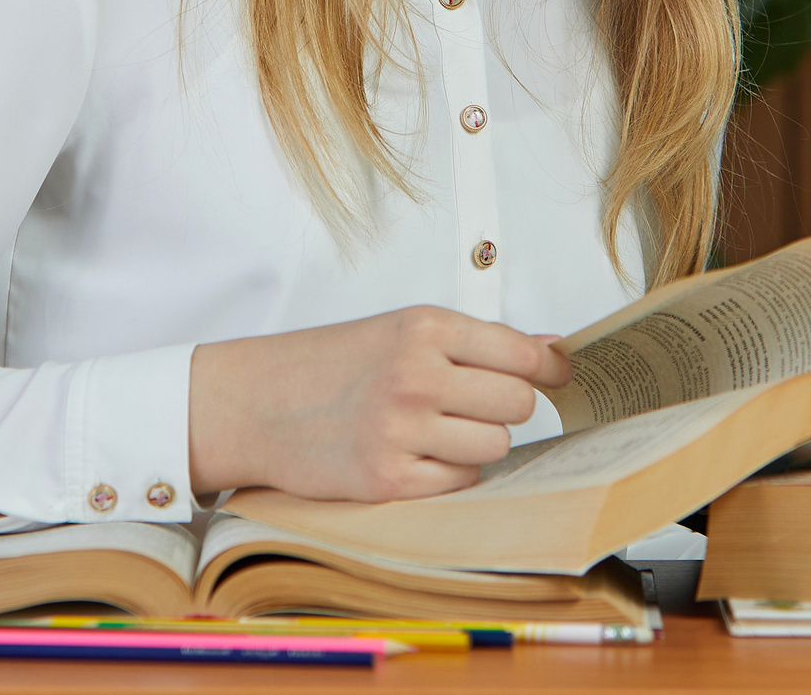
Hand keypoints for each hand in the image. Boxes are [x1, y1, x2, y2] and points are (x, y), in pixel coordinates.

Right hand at [188, 307, 572, 501]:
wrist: (254, 402)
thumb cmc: (328, 364)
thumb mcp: (399, 330)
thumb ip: (476, 341)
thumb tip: (551, 350)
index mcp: (423, 327)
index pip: (523, 354)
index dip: (549, 371)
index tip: (556, 379)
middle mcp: (416, 374)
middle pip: (517, 403)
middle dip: (505, 408)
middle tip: (475, 405)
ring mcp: (402, 429)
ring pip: (494, 446)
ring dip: (478, 443)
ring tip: (438, 430)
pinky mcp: (388, 479)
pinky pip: (461, 482)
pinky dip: (450, 473)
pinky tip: (418, 455)